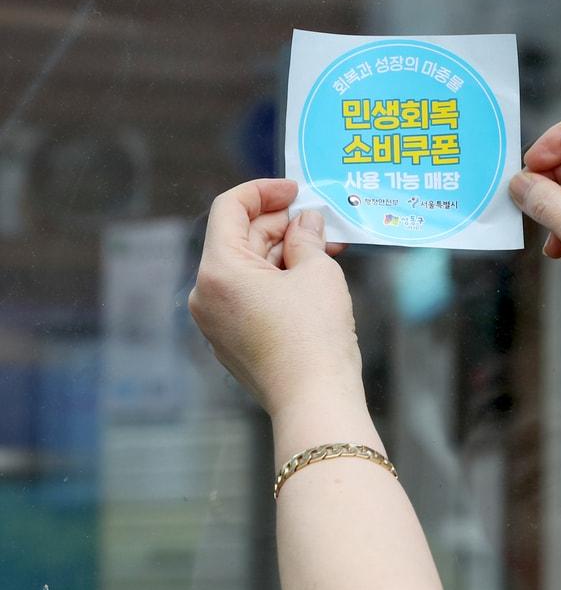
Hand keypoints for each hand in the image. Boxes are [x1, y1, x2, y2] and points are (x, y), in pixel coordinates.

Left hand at [189, 179, 362, 417]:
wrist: (314, 400)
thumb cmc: (314, 335)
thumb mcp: (318, 272)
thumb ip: (307, 237)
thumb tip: (306, 222)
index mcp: (218, 270)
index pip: (230, 209)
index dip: (264, 191)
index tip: (296, 190)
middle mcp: (205, 294)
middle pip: (240, 240)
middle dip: (281, 225)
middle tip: (321, 221)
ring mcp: (215, 322)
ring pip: (247, 270)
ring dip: (283, 253)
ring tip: (326, 248)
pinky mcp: (232, 342)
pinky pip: (250, 297)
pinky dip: (277, 281)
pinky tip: (312, 279)